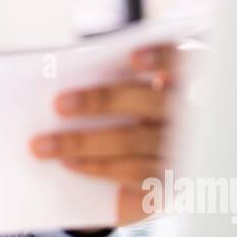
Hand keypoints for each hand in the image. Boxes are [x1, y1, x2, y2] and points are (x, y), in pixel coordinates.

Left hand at [30, 44, 177, 226]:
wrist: (152, 178)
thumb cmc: (134, 118)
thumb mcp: (133, 98)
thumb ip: (118, 84)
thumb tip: (67, 81)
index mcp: (186, 80)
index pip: (183, 60)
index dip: (163, 57)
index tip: (132, 59)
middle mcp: (192, 113)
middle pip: (149, 101)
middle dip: (101, 101)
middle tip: (58, 105)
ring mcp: (185, 149)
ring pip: (133, 139)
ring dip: (83, 141)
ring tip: (44, 145)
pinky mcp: (172, 180)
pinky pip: (133, 171)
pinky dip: (98, 167)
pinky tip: (71, 163)